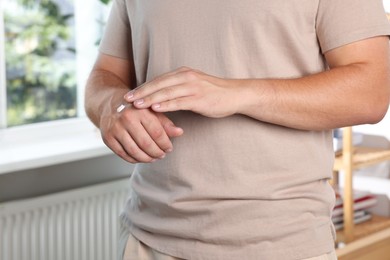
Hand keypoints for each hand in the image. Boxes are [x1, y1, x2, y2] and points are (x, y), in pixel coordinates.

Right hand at [100, 102, 182, 163]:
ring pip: (134, 151)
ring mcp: (115, 129)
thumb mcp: (152, 111)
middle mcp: (126, 118)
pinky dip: (134, 159)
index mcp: (140, 110)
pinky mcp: (107, 138)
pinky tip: (141, 158)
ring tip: (154, 158)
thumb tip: (180, 132)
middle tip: (162, 155)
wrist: (110, 104)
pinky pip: (123, 154)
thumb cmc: (136, 109)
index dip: (165, 144)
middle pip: (146, 144)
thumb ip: (166, 123)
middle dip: (157, 153)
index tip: (170, 148)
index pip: (157, 132)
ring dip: (147, 158)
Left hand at [124, 67, 239, 117]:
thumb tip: (161, 97)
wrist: (235, 94)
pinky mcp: (199, 99)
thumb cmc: (213, 92)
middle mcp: (186, 77)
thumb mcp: (193, 86)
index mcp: (183, 73)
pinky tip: (155, 109)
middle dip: (142, 92)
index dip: (143, 87)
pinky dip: (166, 105)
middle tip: (127, 99)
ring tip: (136, 105)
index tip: (130, 94)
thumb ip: (178, 88)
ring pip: (166, 93)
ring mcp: (193, 88)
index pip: (159, 80)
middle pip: (159, 84)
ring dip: (150, 99)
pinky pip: (179, 102)